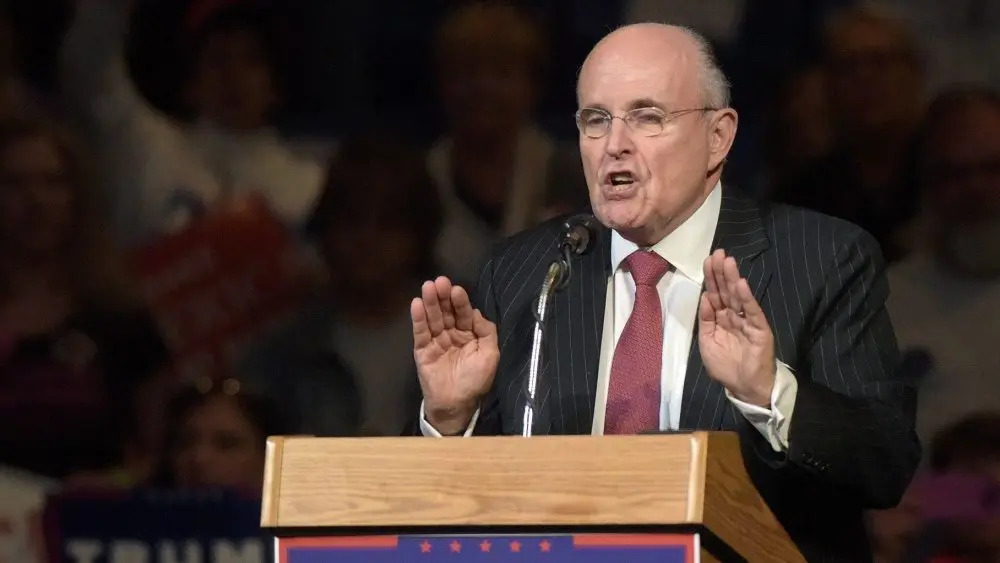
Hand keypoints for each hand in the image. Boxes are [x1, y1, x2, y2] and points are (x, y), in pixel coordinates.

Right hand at [411, 277, 498, 433]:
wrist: (455, 405)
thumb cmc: (475, 381)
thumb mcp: (490, 355)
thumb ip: (487, 332)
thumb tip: (477, 312)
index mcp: (469, 335)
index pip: (464, 313)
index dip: (461, 302)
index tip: (456, 290)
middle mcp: (452, 335)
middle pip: (447, 312)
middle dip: (443, 297)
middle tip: (439, 282)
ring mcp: (436, 341)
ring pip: (433, 318)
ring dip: (430, 302)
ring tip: (427, 287)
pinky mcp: (422, 349)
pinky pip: (420, 332)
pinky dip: (418, 318)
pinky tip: (416, 304)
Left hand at [698, 249, 775, 406]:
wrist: (745, 387)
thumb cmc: (726, 367)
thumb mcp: (707, 342)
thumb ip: (706, 320)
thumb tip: (705, 297)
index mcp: (720, 319)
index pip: (715, 294)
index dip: (711, 278)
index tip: (708, 261)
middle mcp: (734, 316)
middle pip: (726, 291)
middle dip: (721, 272)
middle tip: (717, 253)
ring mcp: (748, 321)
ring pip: (738, 297)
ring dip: (732, 279)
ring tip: (728, 262)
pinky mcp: (760, 329)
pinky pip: (752, 311)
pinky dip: (746, 298)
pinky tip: (740, 284)